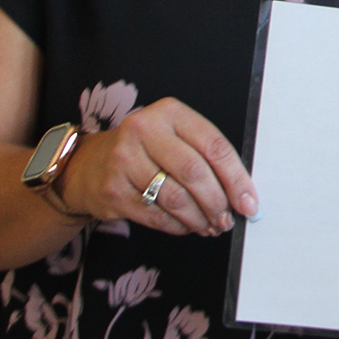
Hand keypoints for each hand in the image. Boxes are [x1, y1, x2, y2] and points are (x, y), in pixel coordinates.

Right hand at [58, 98, 258, 236]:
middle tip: (228, 220)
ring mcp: (124, 161)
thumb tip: (242, 195)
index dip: (236, 178)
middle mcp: (144, 131)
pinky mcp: (113, 190)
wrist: (89, 164)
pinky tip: (188, 226)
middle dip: (218, 202)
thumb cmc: (147, 149)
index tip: (249, 202)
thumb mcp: (176, 136)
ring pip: (176, 198)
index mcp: (169, 112)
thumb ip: (206, 156)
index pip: (213, 145)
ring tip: (211, 226)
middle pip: (194, 173)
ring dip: (200, 218)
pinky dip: (179, 226)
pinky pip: (157, 216)